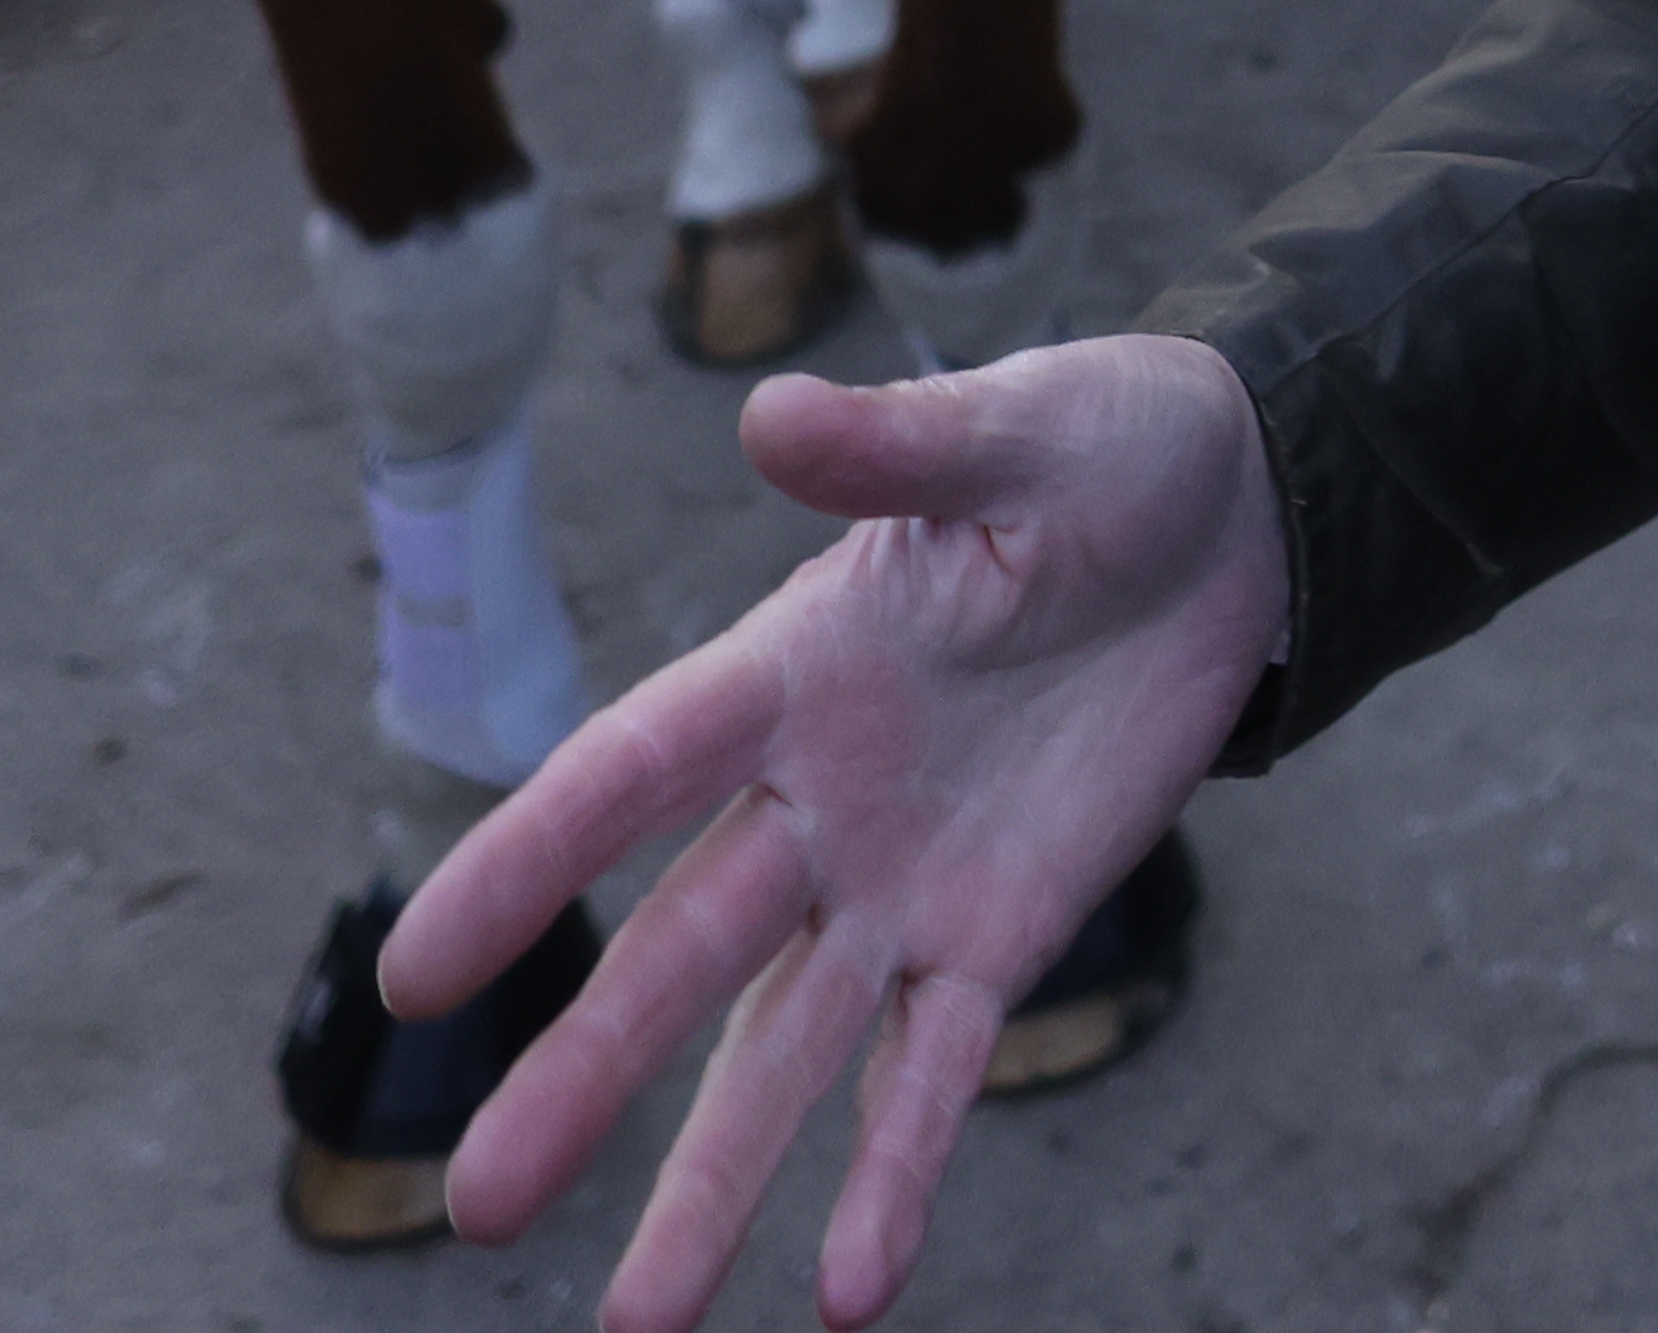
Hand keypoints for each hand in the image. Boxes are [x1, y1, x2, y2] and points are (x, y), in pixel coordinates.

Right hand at [395, 337, 1287, 1327]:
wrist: (1241, 515)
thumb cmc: (1107, 450)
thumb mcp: (1016, 430)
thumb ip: (897, 448)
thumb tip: (769, 416)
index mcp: (789, 667)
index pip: (630, 778)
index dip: (527, 867)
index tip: (416, 975)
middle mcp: (816, 798)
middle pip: (683, 953)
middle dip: (584, 1077)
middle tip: (475, 1206)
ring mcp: (900, 883)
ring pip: (783, 1056)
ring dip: (713, 1187)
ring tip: (634, 1329)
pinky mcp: (1002, 934)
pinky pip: (937, 1075)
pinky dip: (896, 1178)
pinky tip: (848, 1295)